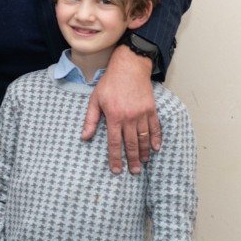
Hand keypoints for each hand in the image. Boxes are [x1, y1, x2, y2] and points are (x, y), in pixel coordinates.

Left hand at [81, 45, 159, 173]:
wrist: (129, 68)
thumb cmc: (109, 84)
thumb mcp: (94, 100)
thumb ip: (91, 120)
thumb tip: (84, 137)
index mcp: (114, 117)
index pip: (115, 143)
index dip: (115, 158)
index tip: (116, 170)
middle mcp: (130, 118)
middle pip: (132, 144)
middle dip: (132, 160)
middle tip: (133, 172)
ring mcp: (142, 114)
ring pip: (144, 139)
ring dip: (144, 153)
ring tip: (143, 163)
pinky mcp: (151, 110)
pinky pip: (155, 128)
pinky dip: (156, 139)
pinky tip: (155, 148)